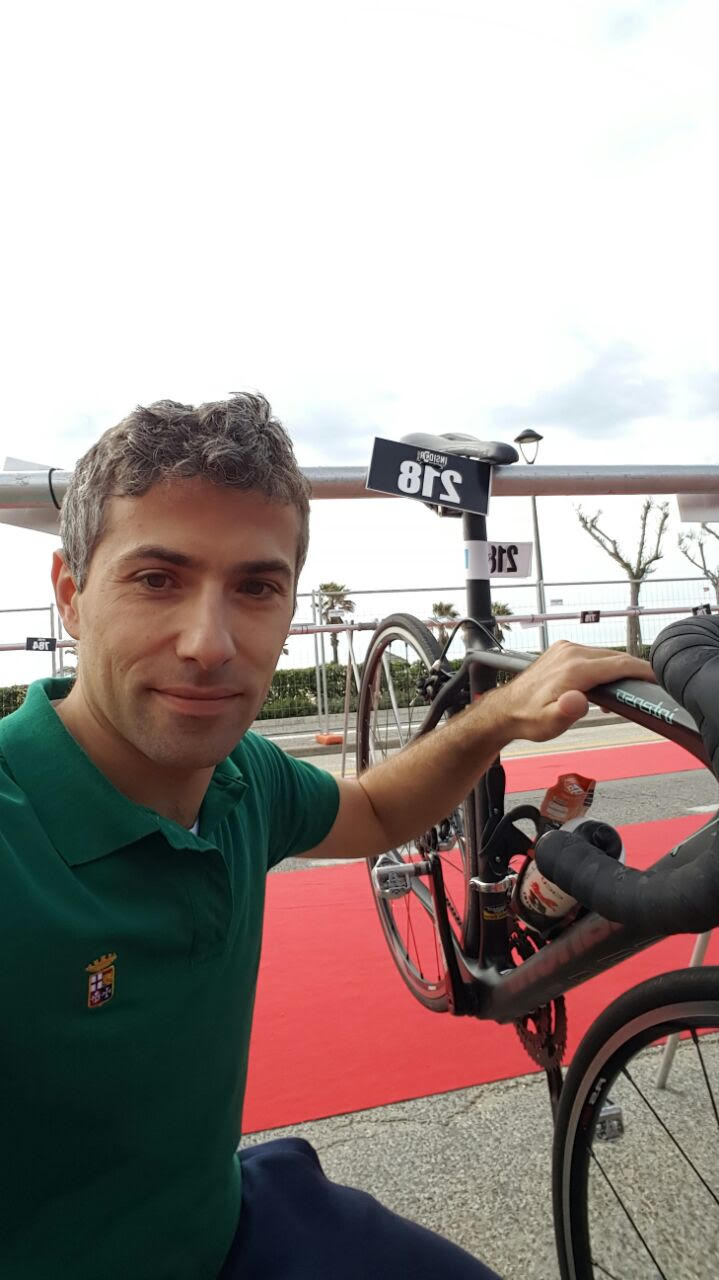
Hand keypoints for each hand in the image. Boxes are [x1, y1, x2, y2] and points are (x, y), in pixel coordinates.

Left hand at [495, 641, 654, 742]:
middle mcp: (571, 652)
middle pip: (615, 658)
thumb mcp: (549, 723)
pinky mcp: (563, 650)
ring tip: (614, 697)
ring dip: (616, 672)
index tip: (657, 678)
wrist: (506, 709)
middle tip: (638, 694)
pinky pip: (593, 655)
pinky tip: (598, 687)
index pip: (619, 664)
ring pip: (605, 656)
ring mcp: (566, 649)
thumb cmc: (528, 717)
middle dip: (631, 673)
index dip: (642, 670)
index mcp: (574, 668)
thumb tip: (578, 700)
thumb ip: (566, 712)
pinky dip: (602, 668)